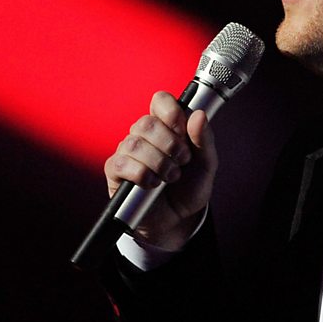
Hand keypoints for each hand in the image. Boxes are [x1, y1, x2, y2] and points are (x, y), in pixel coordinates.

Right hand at [103, 90, 216, 251]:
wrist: (177, 221)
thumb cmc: (189, 189)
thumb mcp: (206, 165)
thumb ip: (204, 140)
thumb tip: (198, 114)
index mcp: (166, 126)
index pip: (160, 101)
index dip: (170, 111)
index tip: (181, 128)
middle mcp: (144, 135)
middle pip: (146, 122)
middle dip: (170, 144)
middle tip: (182, 161)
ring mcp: (127, 152)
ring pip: (135, 143)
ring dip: (159, 162)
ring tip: (170, 177)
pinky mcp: (116, 172)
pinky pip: (123, 163)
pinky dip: (142, 175)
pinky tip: (152, 184)